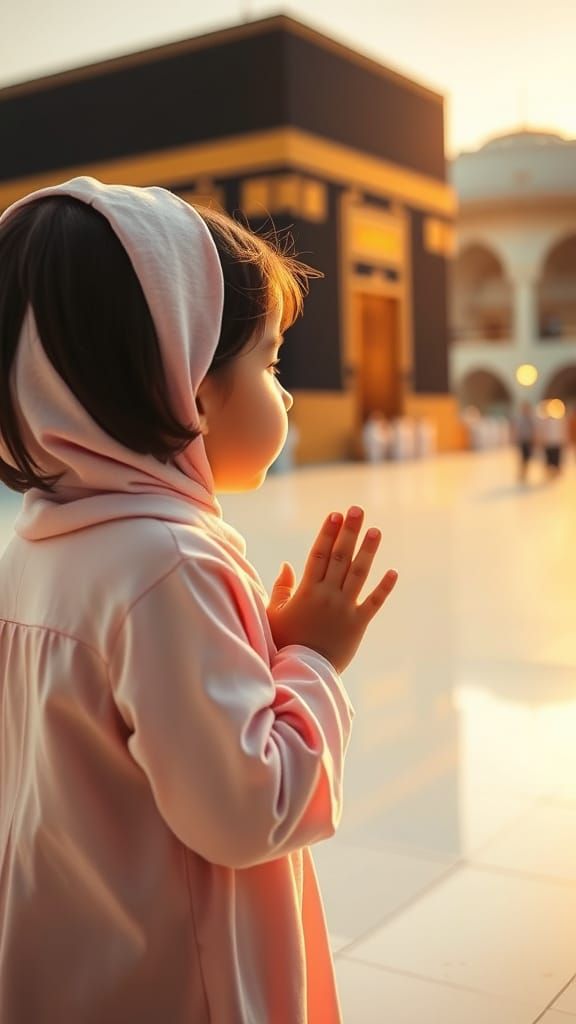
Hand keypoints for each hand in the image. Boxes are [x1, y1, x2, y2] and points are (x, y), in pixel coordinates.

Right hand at [267, 506, 397, 673]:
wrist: (302, 672)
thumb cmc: (284, 643)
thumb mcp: (274, 613)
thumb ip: (281, 588)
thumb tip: (287, 564)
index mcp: (307, 591)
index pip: (319, 554)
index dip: (328, 533)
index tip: (335, 514)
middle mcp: (327, 595)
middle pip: (340, 557)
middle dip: (349, 532)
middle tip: (357, 510)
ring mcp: (344, 609)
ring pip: (358, 574)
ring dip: (368, 551)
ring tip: (375, 530)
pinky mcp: (358, 625)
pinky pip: (373, 603)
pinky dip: (384, 588)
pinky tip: (394, 572)